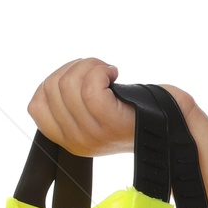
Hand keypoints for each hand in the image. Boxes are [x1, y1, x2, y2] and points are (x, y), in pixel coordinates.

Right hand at [26, 59, 195, 155]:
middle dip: (74, 68)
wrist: (172, 122)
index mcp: (69, 139)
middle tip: (99, 73)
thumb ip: (70, 103)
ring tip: (108, 73)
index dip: (54, 80)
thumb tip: (53, 83)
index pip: (36, 105)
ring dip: (89, 66)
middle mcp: (77, 141)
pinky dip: (100, 70)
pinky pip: (90, 87)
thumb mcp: (94, 112)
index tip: (80, 78)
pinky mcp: (111, 121)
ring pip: (69, 84)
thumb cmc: (135, 110)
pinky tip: (114, 73)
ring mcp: (93, 133)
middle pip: (51, 88)